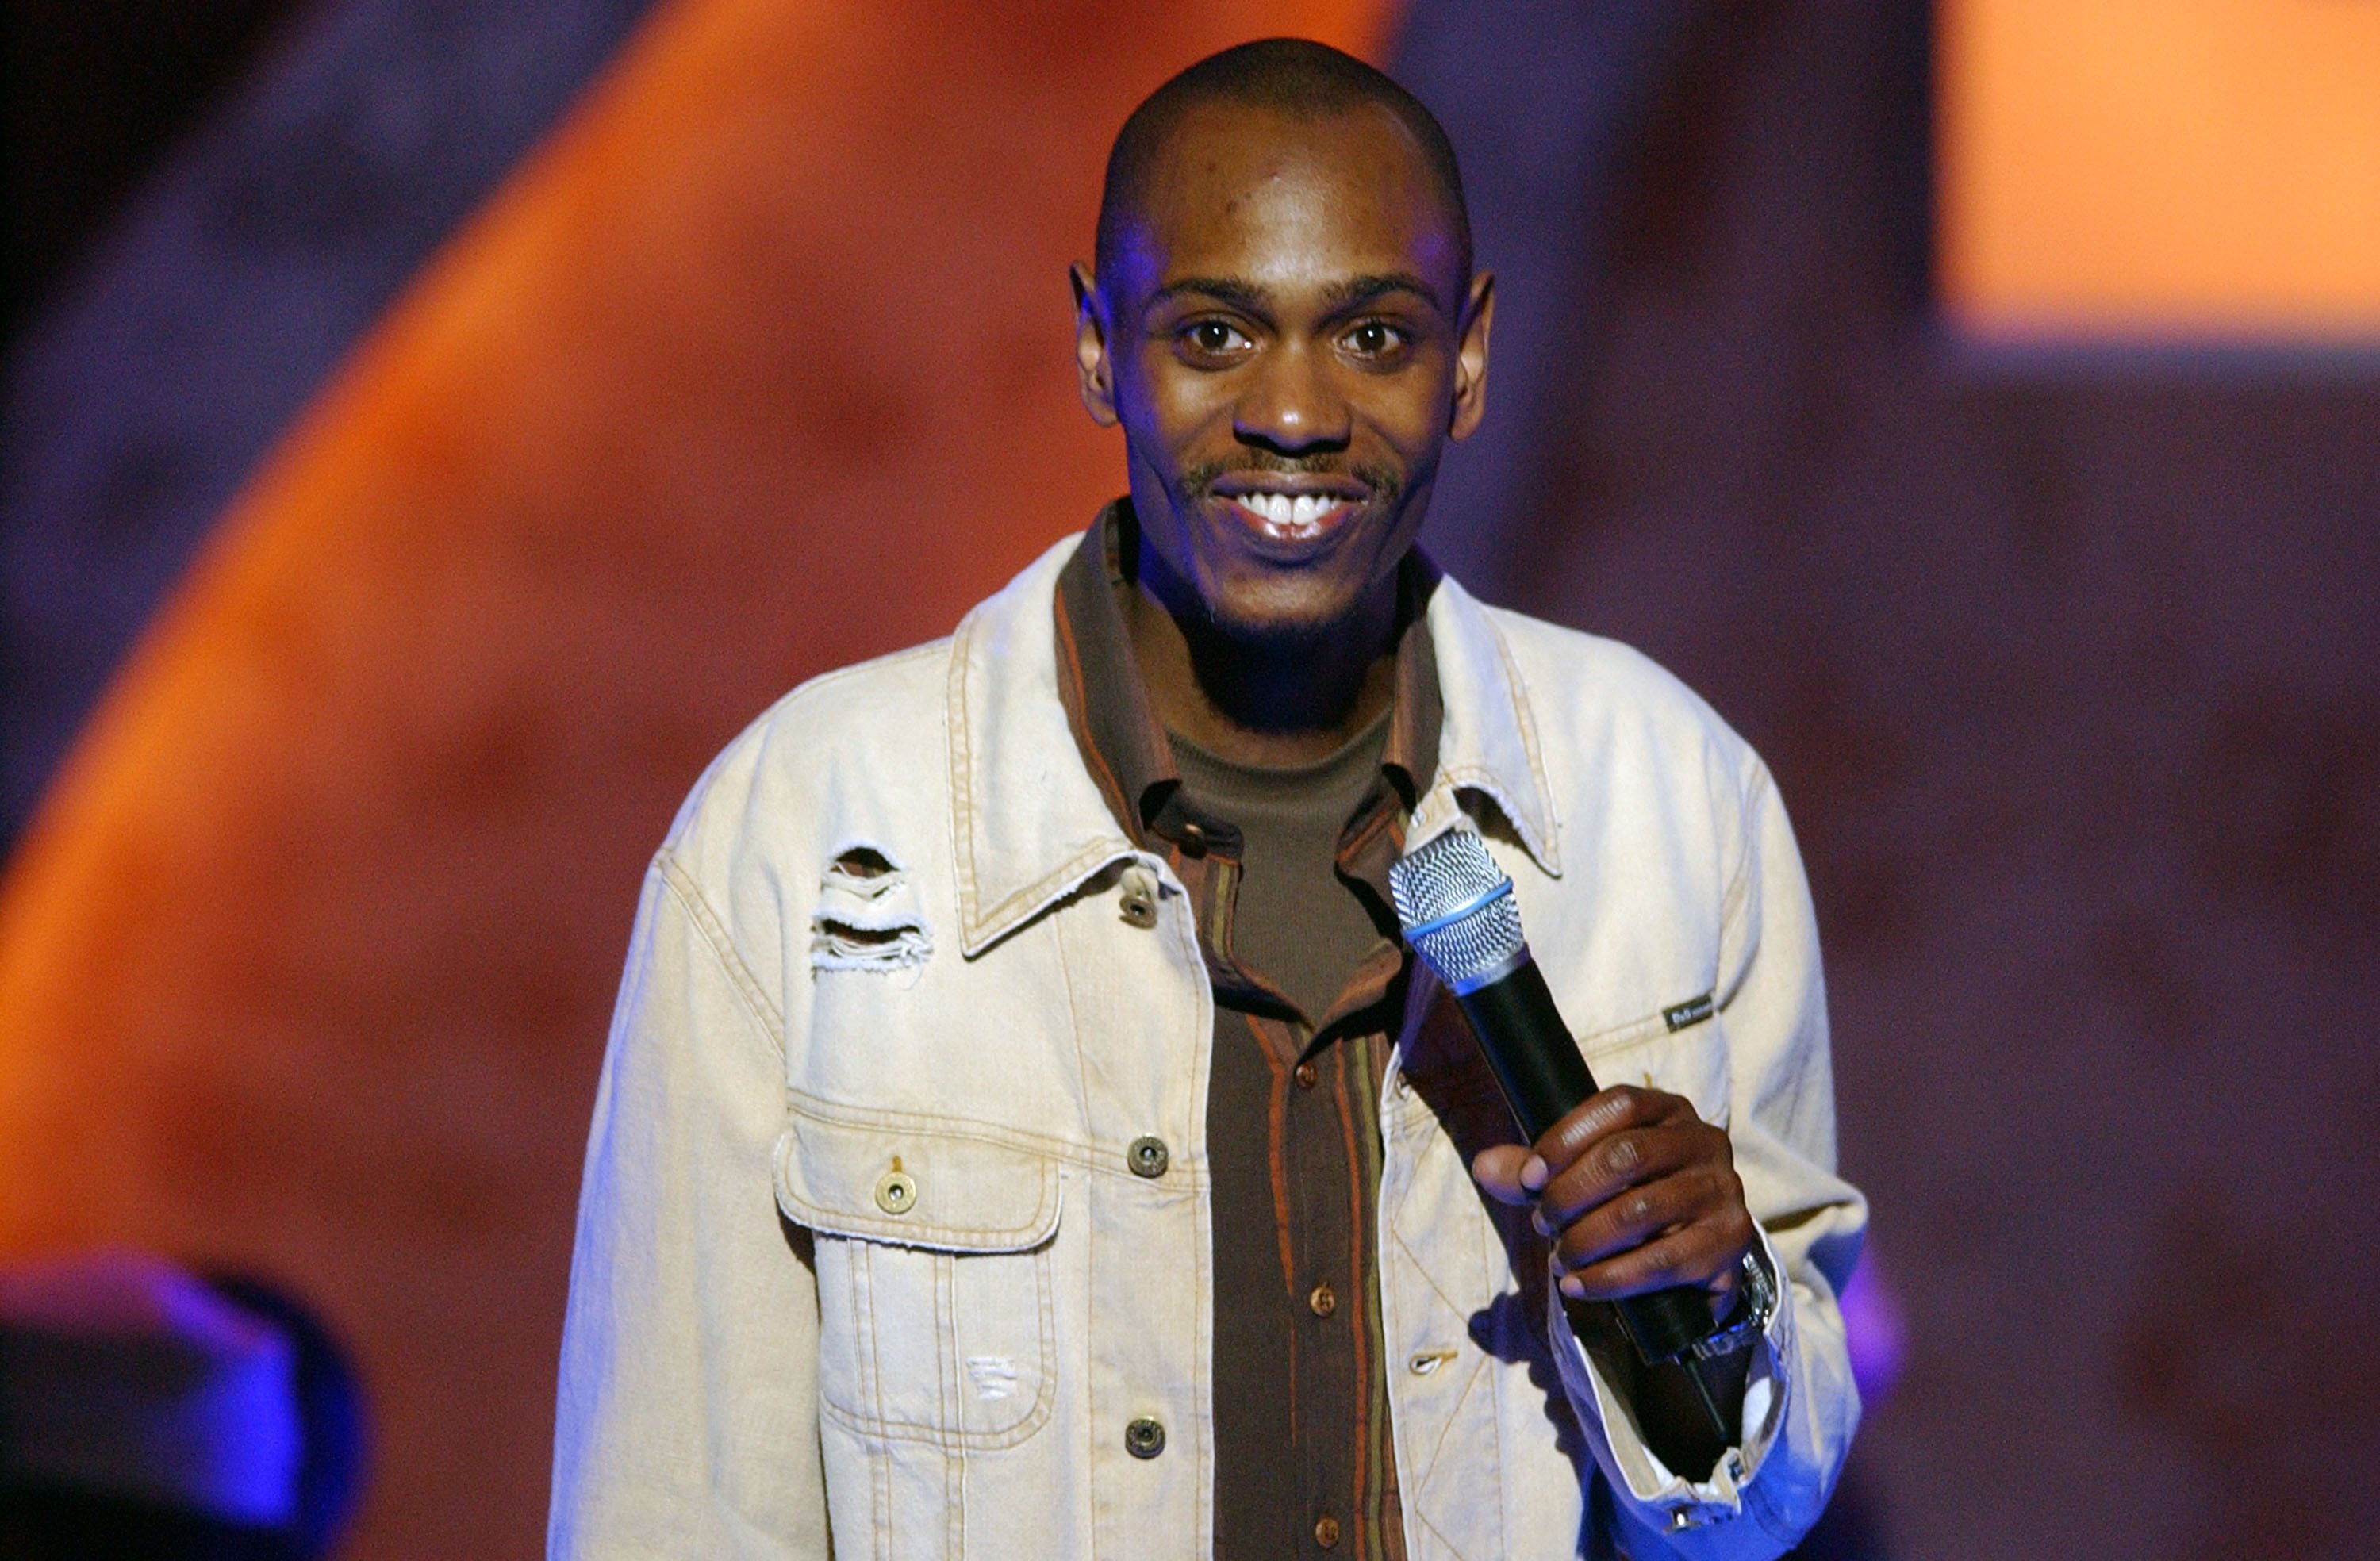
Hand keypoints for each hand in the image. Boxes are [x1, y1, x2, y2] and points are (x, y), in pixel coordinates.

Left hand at [1471, 1085, 1754, 1309]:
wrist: (1695, 1252)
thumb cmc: (1632, 1198)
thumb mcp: (1585, 1175)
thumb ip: (1534, 1169)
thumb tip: (1484, 1166)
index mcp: (1668, 1111)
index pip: (1617, 1105)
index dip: (1565, 1138)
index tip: (1529, 1178)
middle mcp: (1703, 1141)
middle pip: (1626, 1155)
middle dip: (1570, 1193)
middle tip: (1542, 1223)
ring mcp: (1722, 1190)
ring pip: (1641, 1211)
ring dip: (1585, 1240)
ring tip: (1559, 1258)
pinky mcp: (1728, 1242)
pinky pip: (1662, 1261)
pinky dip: (1610, 1278)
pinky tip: (1579, 1286)